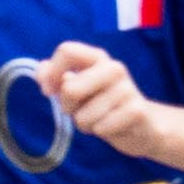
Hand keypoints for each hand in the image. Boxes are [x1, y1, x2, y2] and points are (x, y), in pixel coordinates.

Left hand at [40, 42, 167, 159]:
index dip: (51, 73)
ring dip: (85, 123)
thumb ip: (55, 78)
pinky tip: (112, 126)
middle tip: (79, 110)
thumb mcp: (77, 89)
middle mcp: (114, 68)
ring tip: (100, 118)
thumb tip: (40, 69)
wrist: (142, 125)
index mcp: (97, 58)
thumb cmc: (102, 104)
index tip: (48, 91)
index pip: (68, 51)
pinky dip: (100, 132)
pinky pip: (100, 128)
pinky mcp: (136, 111)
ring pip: (83, 116)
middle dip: (67, 107)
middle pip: (70, 88)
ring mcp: (127, 89)